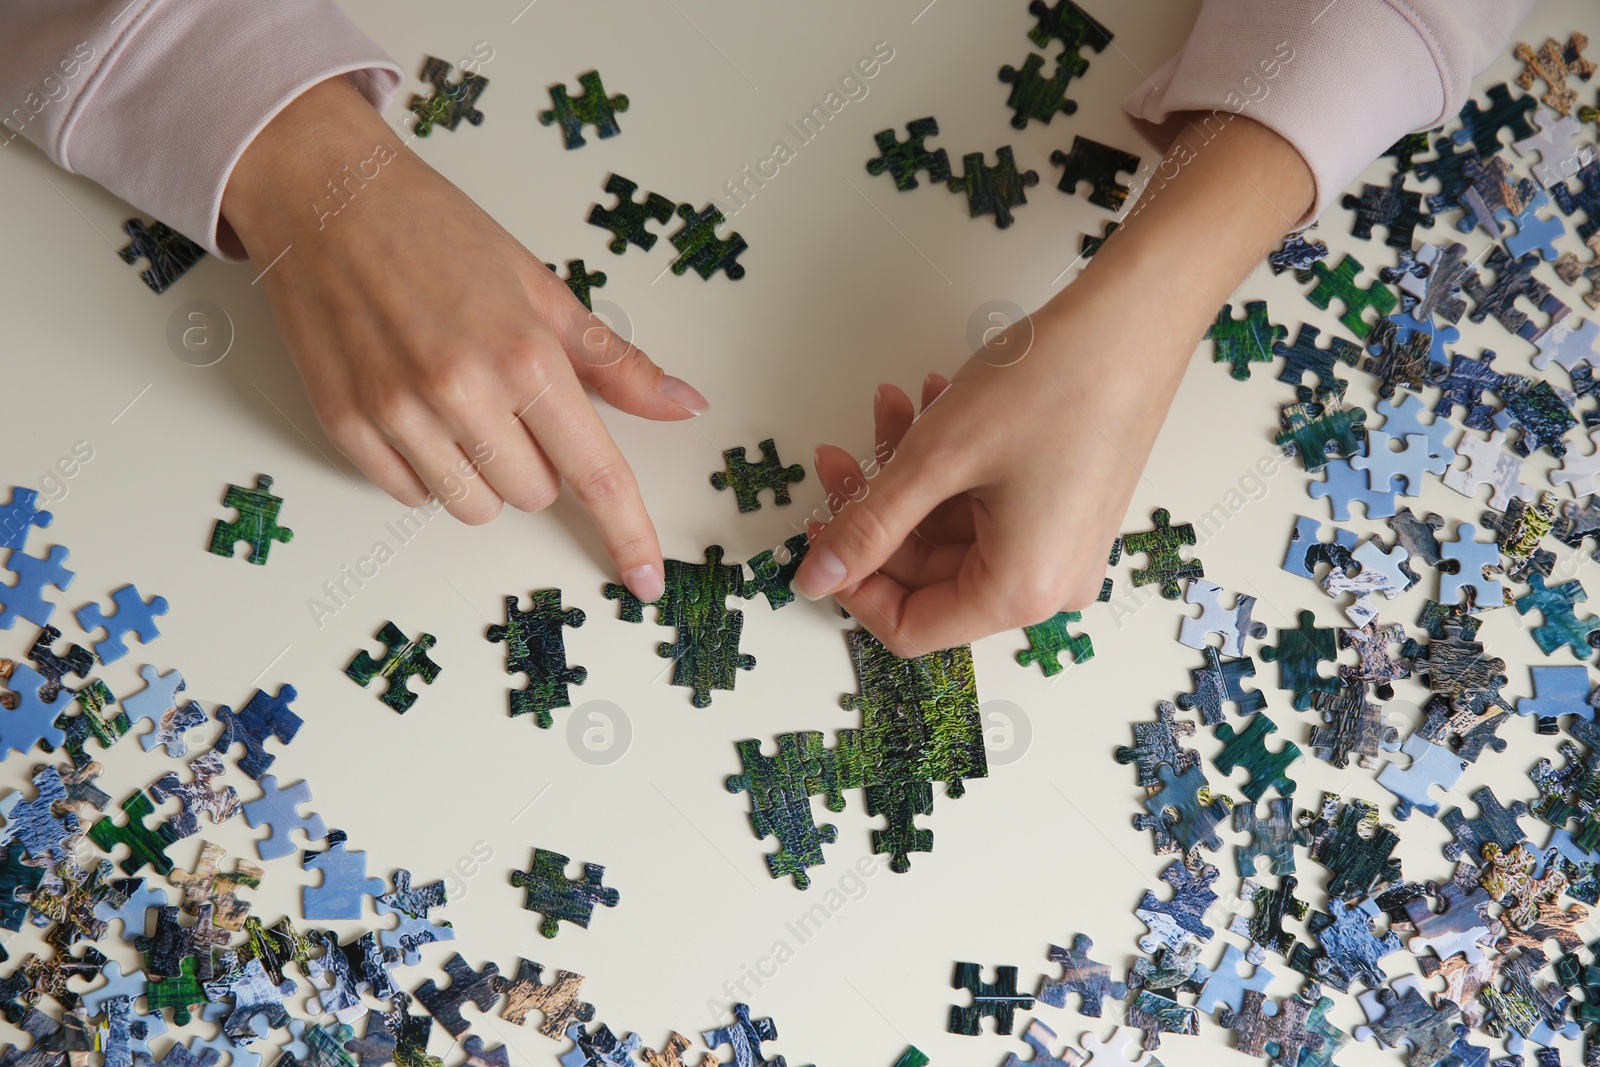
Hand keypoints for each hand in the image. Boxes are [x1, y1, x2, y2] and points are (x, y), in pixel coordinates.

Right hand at [221, 77, 704, 601]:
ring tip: (461, 403)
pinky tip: (415, 410)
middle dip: (536, 462)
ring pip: (473, 507)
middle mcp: (463, 393)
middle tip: (510, 398)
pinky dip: (424, 470)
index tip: (645, 580)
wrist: (326, 195)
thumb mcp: (542, 289)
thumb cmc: (436, 232)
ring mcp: (397, 413)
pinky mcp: (346, 425)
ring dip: (482, 475)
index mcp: (525, 356)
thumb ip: (614, 362)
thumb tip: (685, 405)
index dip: (628, 532)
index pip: (595, 473)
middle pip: (533, 495)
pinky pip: (409, 495)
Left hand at [798, 291, 1168, 657]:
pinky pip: (984, 505)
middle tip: (841, 457)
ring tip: (890, 408)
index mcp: (1021, 591)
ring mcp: (1060, 546)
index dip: (854, 584)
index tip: (822, 534)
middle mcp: (1048, 584)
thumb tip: (817, 577)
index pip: (912, 627)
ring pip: (949, 529)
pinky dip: (950, 463)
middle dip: (877, 510)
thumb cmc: (1057, 382)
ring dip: (910, 473)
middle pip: (927, 575)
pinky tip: (932, 404)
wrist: (1136, 319)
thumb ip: (869, 525)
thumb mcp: (936, 458)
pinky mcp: (1064, 509)